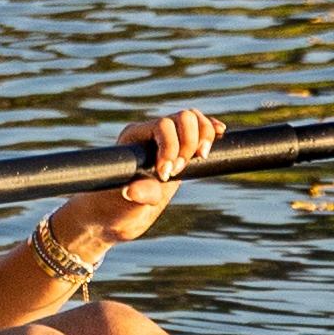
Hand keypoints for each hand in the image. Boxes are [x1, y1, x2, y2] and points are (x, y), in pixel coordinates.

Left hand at [37, 111, 212, 270]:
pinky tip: (220, 136)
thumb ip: (137, 196)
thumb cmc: (114, 210)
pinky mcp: (179, 152)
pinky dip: (210, 131)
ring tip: (200, 158)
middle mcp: (150, 133)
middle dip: (189, 143)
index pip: (162, 125)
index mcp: (134, 138)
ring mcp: (166, 141)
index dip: (172, 146)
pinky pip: (198, 131)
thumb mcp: (125, 207)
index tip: (166, 176)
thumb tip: (134, 190)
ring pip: (192, 119)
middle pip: (182, 117)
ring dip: (204, 135)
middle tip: (179, 172)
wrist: (113, 216)